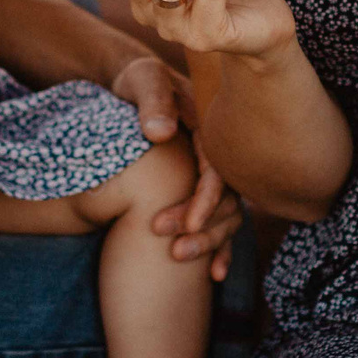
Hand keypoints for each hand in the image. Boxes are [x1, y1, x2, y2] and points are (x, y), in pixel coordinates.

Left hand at [109, 55, 243, 278]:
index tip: (186, 225)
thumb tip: (160, 133)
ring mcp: (211, 174)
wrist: (133, 85)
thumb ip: (153, 103)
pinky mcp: (200, 188)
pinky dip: (218, 248)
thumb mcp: (144, 81)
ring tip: (179, 258)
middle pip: (223, 199)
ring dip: (210, 242)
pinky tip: (214, 275)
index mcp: (210, 130)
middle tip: (174, 248)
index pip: (216, 171)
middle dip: (204, 228)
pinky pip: (217, 222)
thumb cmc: (139, 82)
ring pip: (224, 216)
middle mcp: (217, 156)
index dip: (204, 200)